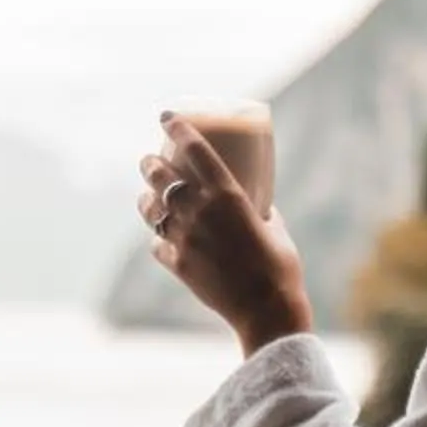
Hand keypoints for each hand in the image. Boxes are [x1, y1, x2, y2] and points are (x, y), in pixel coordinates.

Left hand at [137, 116, 314, 353]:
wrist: (266, 310)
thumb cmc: (280, 266)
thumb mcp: (275, 227)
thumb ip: (260, 210)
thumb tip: (255, 204)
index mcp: (227, 195)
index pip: (194, 150)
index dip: (177, 128)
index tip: (167, 116)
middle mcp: (200, 211)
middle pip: (160, 176)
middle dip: (150, 163)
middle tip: (150, 159)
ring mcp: (185, 238)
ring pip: (151, 209)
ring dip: (146, 198)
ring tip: (147, 195)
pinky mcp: (178, 264)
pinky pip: (158, 244)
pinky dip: (159, 238)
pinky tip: (164, 238)